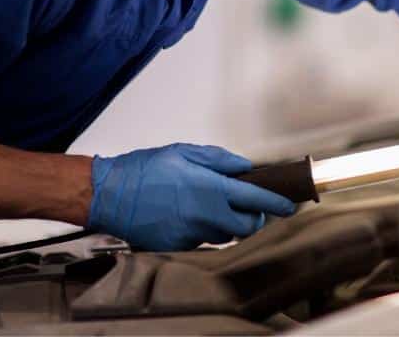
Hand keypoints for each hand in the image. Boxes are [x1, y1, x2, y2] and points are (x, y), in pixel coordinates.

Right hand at [87, 144, 295, 250]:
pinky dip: (202, 229)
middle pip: (246, 227)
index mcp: (211, 189)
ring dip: (226, 224)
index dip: (276, 204)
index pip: (255, 199)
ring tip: (210, 205)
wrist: (109, 195)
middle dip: (253, 219)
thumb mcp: (185, 153)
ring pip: (223, 235)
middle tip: (249, 208)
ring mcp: (191, 234)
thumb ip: (219, 160)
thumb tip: (244, 167)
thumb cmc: (144, 171)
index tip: (289, 206)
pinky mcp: (177, 246)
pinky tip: (187, 214)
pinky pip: (200, 240)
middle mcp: (205, 215)